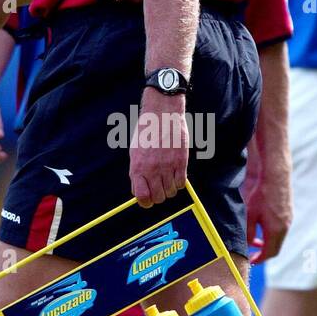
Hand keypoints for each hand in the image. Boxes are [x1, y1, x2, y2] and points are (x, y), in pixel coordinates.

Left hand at [129, 89, 188, 205]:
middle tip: (159, 188)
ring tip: (168, 178)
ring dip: (170, 189)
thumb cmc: (146, 131)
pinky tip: (176, 174)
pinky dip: (179, 182)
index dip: (145, 202)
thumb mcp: (135, 152)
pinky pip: (182, 183)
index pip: (142, 197)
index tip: (147, 199)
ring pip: (171, 192)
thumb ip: (137, 172)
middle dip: (158, 196)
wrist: (162, 113)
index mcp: (138, 167)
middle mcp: (152, 169)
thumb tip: (140, 190)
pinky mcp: (181, 162)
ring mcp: (168, 166)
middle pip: (159, 198)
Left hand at [245, 156, 292, 263]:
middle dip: (264, 252)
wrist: (274, 173)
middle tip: (253, 254)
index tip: (251, 261)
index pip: (270, 253)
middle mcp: (285, 226)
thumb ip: (249, 233)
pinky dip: (272, 232)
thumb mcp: (249, 215)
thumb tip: (249, 244)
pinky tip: (262, 227)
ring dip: (268, 242)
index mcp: (276, 230)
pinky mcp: (288, 210)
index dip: (260, 259)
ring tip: (255, 241)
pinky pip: (281, 228)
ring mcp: (289, 218)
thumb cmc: (260, 193)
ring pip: (279, 237)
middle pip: (276, 247)